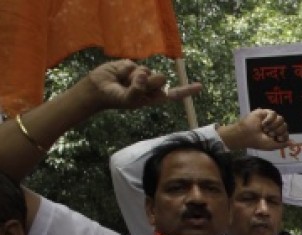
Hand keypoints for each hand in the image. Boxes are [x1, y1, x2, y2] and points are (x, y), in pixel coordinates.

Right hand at [84, 60, 201, 111]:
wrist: (97, 89)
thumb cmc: (115, 98)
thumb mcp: (129, 100)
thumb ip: (138, 91)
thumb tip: (144, 76)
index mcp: (154, 97)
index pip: (173, 94)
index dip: (186, 90)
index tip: (200, 86)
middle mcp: (151, 85)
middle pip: (161, 78)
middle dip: (149, 81)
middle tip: (134, 86)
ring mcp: (142, 74)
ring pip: (146, 70)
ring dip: (134, 76)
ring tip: (123, 82)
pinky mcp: (132, 65)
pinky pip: (132, 64)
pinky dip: (124, 70)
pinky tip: (118, 74)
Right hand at [221, 109, 288, 150]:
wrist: (246, 136)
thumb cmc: (258, 142)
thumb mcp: (272, 145)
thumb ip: (283, 144)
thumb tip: (294, 143)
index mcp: (277, 134)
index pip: (286, 132)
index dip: (283, 135)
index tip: (277, 138)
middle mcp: (275, 126)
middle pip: (285, 125)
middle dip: (278, 131)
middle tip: (269, 134)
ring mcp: (270, 119)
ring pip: (281, 119)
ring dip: (274, 125)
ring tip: (265, 129)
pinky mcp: (265, 112)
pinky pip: (273, 113)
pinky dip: (269, 119)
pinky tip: (263, 124)